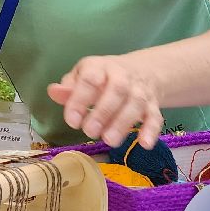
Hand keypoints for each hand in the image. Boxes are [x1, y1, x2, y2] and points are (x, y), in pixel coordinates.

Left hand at [48, 55, 162, 147]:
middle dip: (103, 112)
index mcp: (99, 67)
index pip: (89, 79)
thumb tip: (53, 92)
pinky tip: (144, 143)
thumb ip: (69, 87)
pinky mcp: (154, 104)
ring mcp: (140, 90)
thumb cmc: (102, 78)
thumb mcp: (82, 76)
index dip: (80, 99)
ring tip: (110, 141)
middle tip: (90, 132)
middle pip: (116, 91)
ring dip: (123, 123)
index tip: (72, 121)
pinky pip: (155, 116)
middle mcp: (121, 76)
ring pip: (136, 104)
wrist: (141, 71)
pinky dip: (152, 130)